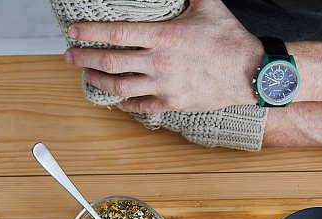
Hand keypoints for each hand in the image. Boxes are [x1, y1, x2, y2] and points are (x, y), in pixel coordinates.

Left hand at [64, 0, 261, 112]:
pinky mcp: (175, 103)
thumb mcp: (208, 4)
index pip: (117, 34)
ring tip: (88, 75)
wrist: (251, 73)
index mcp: (164, 36)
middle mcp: (160, 63)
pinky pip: (142, 106)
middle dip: (84, 58)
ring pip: (120, 87)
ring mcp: (166, 86)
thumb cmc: (230, 39)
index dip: (91, 33)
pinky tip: (117, 98)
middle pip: (110, 62)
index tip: (73, 31)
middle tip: (70, 55)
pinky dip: (125, 103)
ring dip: (99, 81)